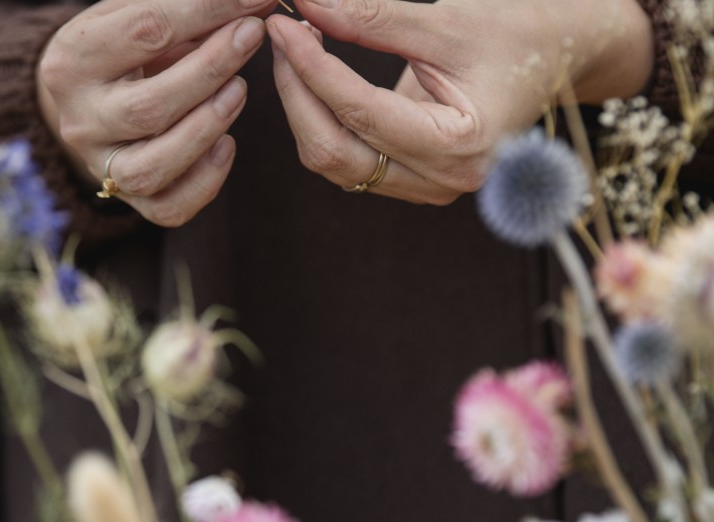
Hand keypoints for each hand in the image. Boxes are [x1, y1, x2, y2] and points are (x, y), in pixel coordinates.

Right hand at [38, 0, 276, 226]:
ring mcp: (102, 165)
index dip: (206, 10)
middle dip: (211, 70)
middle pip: (149, 107)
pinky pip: (168, 207)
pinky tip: (227, 144)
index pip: (145, 31)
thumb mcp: (134, 12)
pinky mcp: (128, 200)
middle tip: (251, 36)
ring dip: (207, 127)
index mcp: (72, 60)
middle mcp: (80, 120)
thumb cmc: (120, 45)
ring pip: (154, 166)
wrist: (85, 96)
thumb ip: (183, 4)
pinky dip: (205, 181)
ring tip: (240, 89)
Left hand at [267, 0, 653, 204]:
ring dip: (303, 107)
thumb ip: (374, 18)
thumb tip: (306, 4)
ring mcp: (424, 186)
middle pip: (334, 151)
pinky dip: (322, 118)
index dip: (310, 67)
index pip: (360, 111)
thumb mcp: (446, 21)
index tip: (281, 23)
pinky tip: (316, 76)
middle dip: (296, 92)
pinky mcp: (411, 178)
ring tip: (298, 48)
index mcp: (461, 145)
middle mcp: (441, 180)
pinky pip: (347, 157)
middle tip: (282, 34)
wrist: (556, 57)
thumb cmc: (516, 34)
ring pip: (334, 160)